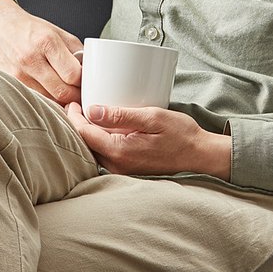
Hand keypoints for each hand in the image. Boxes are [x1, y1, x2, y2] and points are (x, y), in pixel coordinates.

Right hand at [0, 0, 82, 106]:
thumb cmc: (27, 28)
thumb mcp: (55, 31)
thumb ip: (75, 51)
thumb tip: (91, 72)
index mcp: (47, 42)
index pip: (74, 75)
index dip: (84, 82)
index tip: (86, 83)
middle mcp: (31, 59)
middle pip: (62, 92)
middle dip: (75, 96)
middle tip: (79, 94)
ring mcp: (17, 74)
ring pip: (49, 100)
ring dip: (60, 101)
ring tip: (65, 94)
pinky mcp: (8, 83)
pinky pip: (34, 99)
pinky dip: (45, 101)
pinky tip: (48, 94)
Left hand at [64, 102, 231, 179]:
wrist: (199, 155)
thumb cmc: (181, 135)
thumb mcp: (153, 117)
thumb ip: (121, 115)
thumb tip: (92, 110)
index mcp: (120, 151)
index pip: (84, 134)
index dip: (73, 116)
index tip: (72, 101)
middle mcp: (117, 165)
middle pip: (85, 144)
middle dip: (77, 124)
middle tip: (75, 104)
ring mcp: (122, 170)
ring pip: (93, 150)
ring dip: (87, 133)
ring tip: (86, 114)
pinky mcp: (127, 170)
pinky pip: (105, 155)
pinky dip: (99, 141)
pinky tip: (102, 128)